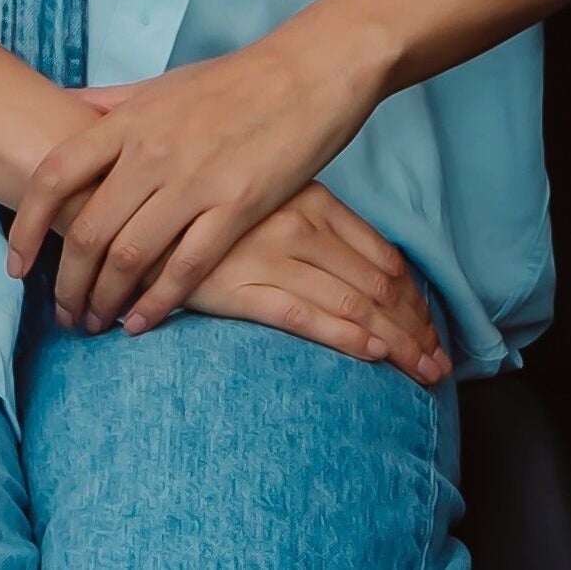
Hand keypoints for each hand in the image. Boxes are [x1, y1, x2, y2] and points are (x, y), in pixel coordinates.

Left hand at [6, 23, 392, 334]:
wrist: (310, 70)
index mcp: (129, 121)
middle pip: (86, 230)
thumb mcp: (163, 84)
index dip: (26, 225)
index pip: (53, 175)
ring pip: (129, 256)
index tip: (17, 263)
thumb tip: (63, 108)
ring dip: (104, 300)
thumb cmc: (236, 79)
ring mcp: (194, 180)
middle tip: (63, 312)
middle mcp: (152, 152)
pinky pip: (186, 267)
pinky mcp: (237, 206)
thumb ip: (110, 103)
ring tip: (95, 322)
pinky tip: (141, 323)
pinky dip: (156, 302)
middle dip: (66, 282)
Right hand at [179, 184, 451, 383]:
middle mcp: (298, 224)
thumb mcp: (269, 198)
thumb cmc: (203, 206)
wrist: (130, 204)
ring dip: (397, 341)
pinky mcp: (238, 286)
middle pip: (378, 285)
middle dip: (416, 328)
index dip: (415, 299)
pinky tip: (374, 354)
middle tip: (440, 362)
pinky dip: (345, 335)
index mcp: (312, 200)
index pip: (384, 257)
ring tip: (422, 371)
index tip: (430, 329)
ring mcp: (269, 255)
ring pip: (353, 303)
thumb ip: (315, 224)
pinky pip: (303, 315)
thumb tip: (366, 271)